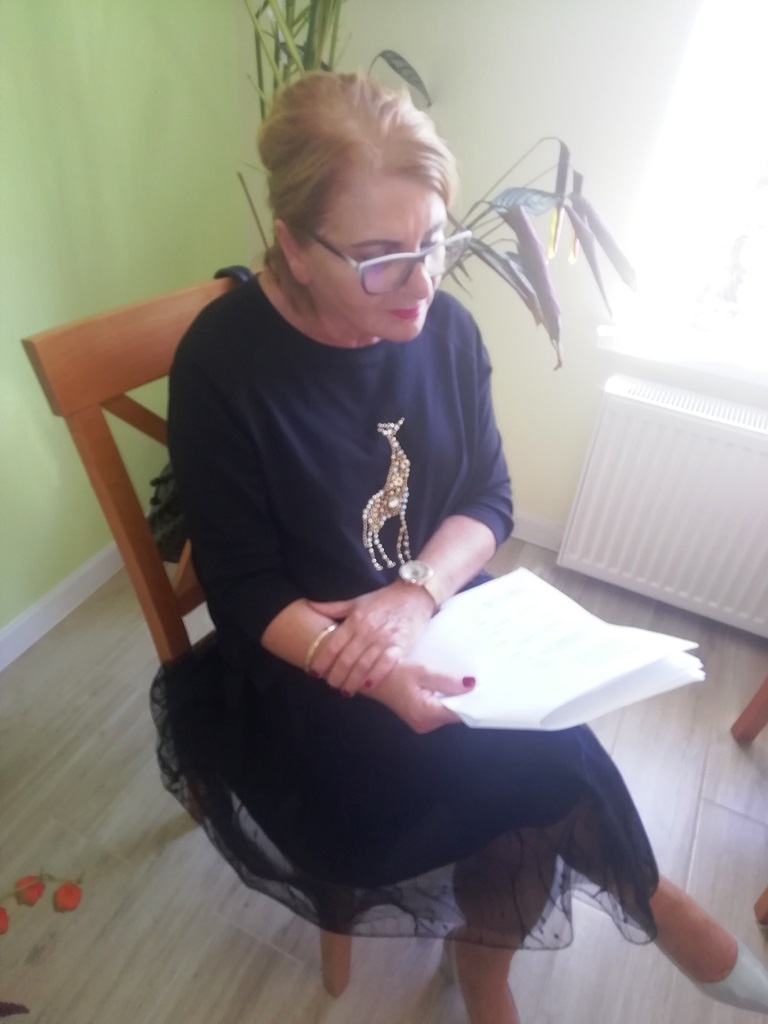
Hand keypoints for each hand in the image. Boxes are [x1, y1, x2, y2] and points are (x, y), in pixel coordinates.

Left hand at [307, 582, 434, 694]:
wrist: (414, 595)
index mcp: (354, 620)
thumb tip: (309, 605)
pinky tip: (368, 685)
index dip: (322, 661)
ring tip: (346, 692)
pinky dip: (375, 676)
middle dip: (336, 676)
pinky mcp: (400, 645)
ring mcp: (384, 639)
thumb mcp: (356, 602)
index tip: (315, 673)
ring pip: (363, 665)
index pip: (332, 645)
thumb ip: (333, 607)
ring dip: (352, 681)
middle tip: (331, 686)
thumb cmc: (383, 600)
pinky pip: (385, 664)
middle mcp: (367, 631)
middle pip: (346, 659)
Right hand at [365, 661, 470, 733]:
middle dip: (465, 698)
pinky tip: (449, 685)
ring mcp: (423, 723)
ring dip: (456, 697)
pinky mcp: (421, 717)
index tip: (483, 686)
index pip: (459, 713)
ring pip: (449, 711)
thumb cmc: (392, 672)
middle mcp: (426, 724)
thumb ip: (446, 679)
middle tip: (475, 678)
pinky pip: (441, 710)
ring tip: (463, 679)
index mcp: (426, 714)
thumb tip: (471, 684)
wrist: (370, 677)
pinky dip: (446, 698)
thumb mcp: (421, 671)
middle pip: (455, 713)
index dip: (472, 700)